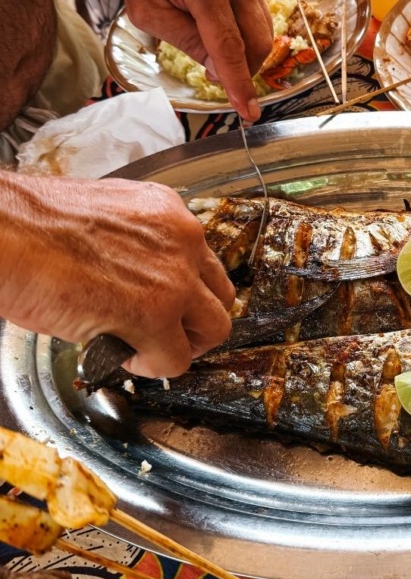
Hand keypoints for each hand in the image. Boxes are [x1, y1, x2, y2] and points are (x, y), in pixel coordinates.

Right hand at [0, 175, 234, 377]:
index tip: (168, 305)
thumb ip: (136, 246)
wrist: (5, 234)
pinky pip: (175, 359)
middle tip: (166, 333)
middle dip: (195, 321)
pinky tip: (122, 354)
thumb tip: (136, 279)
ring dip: (182, 345)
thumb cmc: (32, 225)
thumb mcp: (105, 219)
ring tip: (146, 348)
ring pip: (213, 329)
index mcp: (168, 213)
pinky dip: (151, 366)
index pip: (203, 262)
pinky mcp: (156, 316)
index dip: (186, 291)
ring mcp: (175, 279)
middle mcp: (182, 241)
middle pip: (221, 296)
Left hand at [109, 0, 272, 121]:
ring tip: (214, 54)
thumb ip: (184, 40)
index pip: (229, 46)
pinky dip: (246, 35)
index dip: (239, 84)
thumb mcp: (145, 8)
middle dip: (243, 70)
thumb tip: (218, 69)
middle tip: (214, 77)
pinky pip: (259, 15)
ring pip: (264, 31)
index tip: (248, 112)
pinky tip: (222, 35)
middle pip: (257, 42)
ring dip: (246, 54)